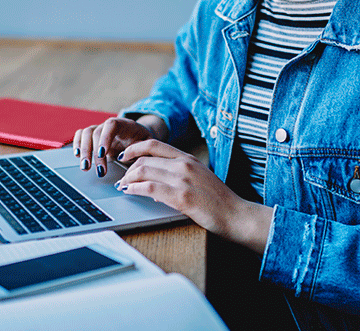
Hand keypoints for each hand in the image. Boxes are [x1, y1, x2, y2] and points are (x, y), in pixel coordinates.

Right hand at [72, 116, 160, 177]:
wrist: (139, 137)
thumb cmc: (143, 142)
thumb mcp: (148, 145)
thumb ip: (141, 150)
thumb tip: (127, 158)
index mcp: (124, 124)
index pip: (111, 125)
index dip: (105, 138)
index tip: (103, 154)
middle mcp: (109, 125)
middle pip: (96, 132)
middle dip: (94, 153)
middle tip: (98, 170)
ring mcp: (100, 129)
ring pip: (86, 134)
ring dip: (83, 151)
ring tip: (85, 167)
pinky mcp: (93, 136)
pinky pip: (81, 135)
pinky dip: (77, 144)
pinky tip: (77, 156)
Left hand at [115, 140, 272, 253]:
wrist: (236, 215)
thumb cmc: (219, 200)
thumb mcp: (199, 179)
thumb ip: (179, 176)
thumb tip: (155, 184)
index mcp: (188, 158)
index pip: (154, 144)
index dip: (135, 148)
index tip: (125, 156)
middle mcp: (184, 165)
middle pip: (145, 158)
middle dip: (128, 168)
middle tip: (122, 178)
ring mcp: (183, 180)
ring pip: (144, 171)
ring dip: (128, 179)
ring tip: (123, 186)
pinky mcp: (181, 197)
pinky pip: (149, 188)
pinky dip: (135, 189)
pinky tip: (130, 192)